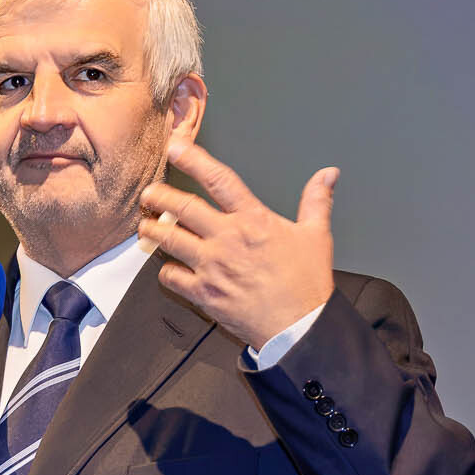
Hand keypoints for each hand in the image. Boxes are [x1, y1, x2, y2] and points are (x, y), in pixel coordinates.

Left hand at [136, 139, 337, 350]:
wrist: (300, 327)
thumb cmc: (308, 283)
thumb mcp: (317, 235)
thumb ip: (316, 200)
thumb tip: (328, 174)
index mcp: (254, 220)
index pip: (218, 180)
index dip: (194, 159)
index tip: (176, 148)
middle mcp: (228, 239)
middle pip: (182, 207)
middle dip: (159, 196)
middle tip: (149, 193)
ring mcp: (213, 266)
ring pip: (169, 240)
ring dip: (153, 230)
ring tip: (146, 226)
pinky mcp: (204, 294)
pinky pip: (172, 277)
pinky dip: (165, 271)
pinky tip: (167, 267)